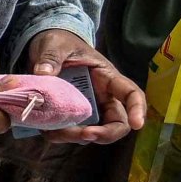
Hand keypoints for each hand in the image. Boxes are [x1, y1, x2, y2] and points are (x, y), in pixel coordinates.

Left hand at [21, 29, 143, 142]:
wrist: (46, 50)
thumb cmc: (59, 43)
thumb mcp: (54, 45)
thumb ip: (50, 58)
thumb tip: (43, 73)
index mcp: (107, 78)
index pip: (131, 93)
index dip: (137, 109)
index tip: (137, 124)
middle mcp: (102, 97)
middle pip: (117, 123)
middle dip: (105, 134)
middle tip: (86, 134)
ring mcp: (87, 110)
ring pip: (94, 133)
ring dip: (78, 137)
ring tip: (56, 131)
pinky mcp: (70, 117)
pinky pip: (70, 133)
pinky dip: (60, 135)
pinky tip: (46, 128)